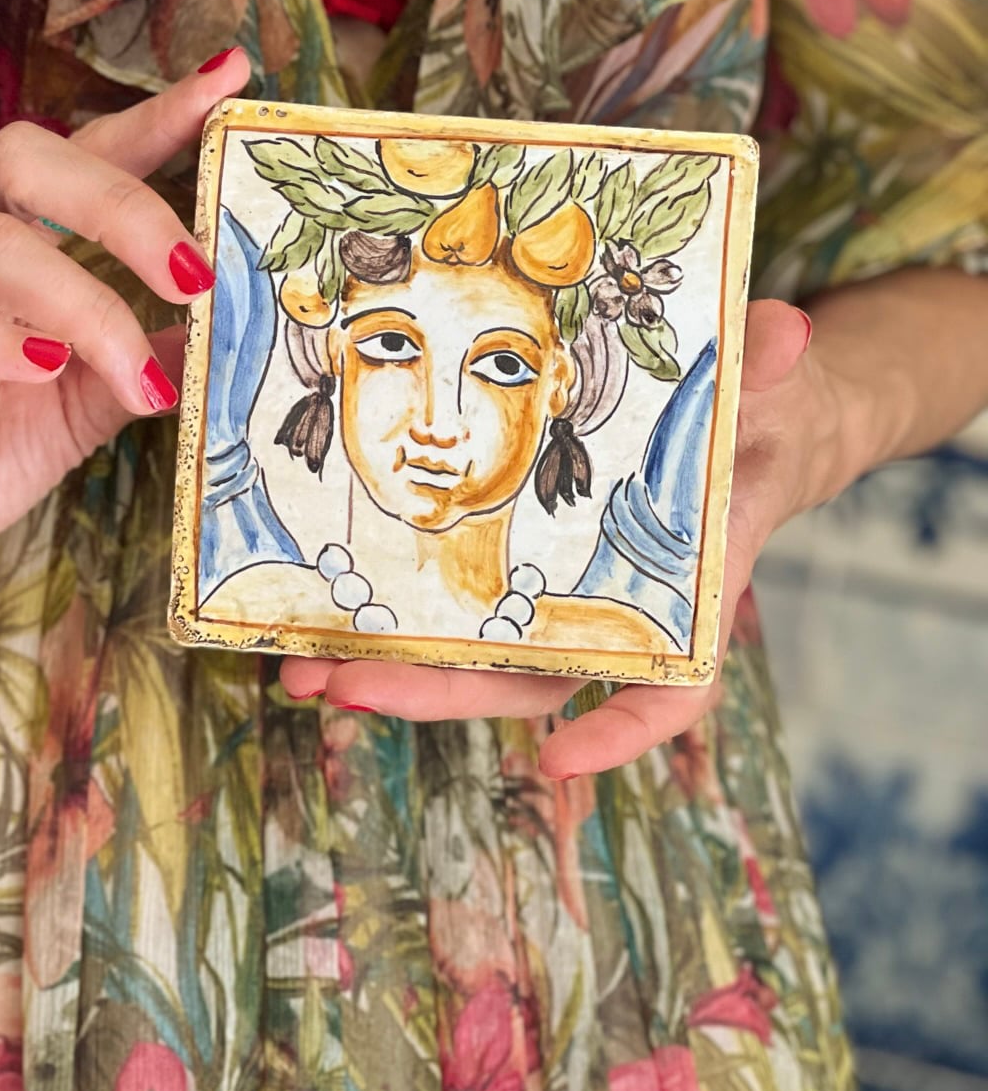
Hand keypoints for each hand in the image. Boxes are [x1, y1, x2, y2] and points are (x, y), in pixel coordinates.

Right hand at [0, 50, 248, 609]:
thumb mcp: (74, 410)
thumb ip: (134, 362)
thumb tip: (218, 329)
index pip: (78, 154)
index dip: (151, 117)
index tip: (228, 82)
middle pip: (19, 157)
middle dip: (122, 203)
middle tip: (194, 273)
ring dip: (84, 304)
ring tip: (138, 368)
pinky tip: (45, 366)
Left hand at [278, 300, 821, 774]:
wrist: (745, 420)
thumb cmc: (762, 414)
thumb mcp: (770, 386)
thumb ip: (768, 366)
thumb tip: (787, 332)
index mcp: (689, 586)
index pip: (671, 686)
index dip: (619, 732)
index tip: (559, 759)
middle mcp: (617, 609)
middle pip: (528, 682)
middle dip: (435, 693)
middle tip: (346, 689)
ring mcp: (561, 594)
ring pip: (477, 662)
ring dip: (391, 673)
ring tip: (304, 676)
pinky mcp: (519, 566)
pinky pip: (455, 612)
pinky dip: (393, 626)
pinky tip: (324, 623)